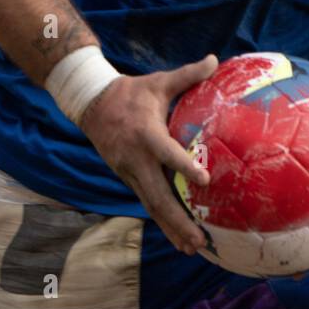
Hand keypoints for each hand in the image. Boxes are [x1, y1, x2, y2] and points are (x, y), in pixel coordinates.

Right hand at [78, 55, 217, 256]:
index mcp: (146, 134)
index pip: (167, 154)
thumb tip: (216, 59)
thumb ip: (188, 74)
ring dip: (170, 228)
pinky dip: (161, 220)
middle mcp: (136, 160)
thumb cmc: (131, 92)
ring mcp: (129, 173)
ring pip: (151, 206)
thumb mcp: (159, 82)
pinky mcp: (128, 179)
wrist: (92, 105)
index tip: (204, 180)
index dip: (184, 167)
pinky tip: (177, 236)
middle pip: (157, 196)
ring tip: (192, 248)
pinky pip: (146, 202)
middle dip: (178, 219)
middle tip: (199, 239)